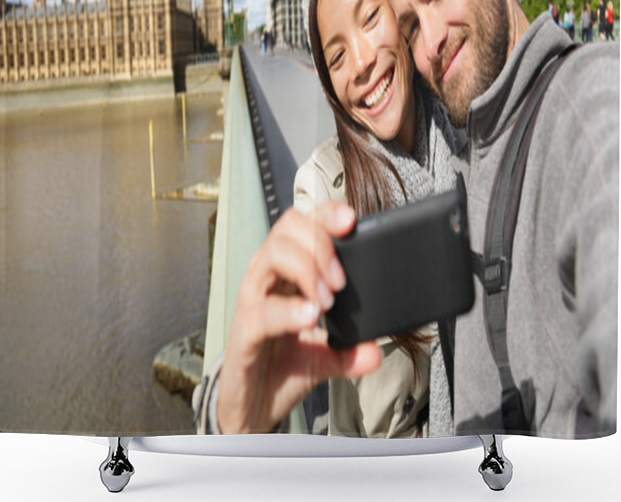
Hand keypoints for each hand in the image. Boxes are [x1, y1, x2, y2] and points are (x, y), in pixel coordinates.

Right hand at [216, 201, 381, 433]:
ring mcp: (252, 300)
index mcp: (287, 272)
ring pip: (272, 254)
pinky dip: (289, 310)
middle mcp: (267, 277)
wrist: (251, 407)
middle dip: (320, 243)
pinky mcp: (244, 331)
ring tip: (327, 300)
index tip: (351, 220)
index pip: (303, 224)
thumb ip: (350, 350)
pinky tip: (309, 316)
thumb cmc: (281, 367)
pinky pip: (262, 309)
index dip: (325, 214)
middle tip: (341, 280)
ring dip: (307, 269)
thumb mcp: (325, 356)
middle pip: (287, 228)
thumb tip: (376, 350)